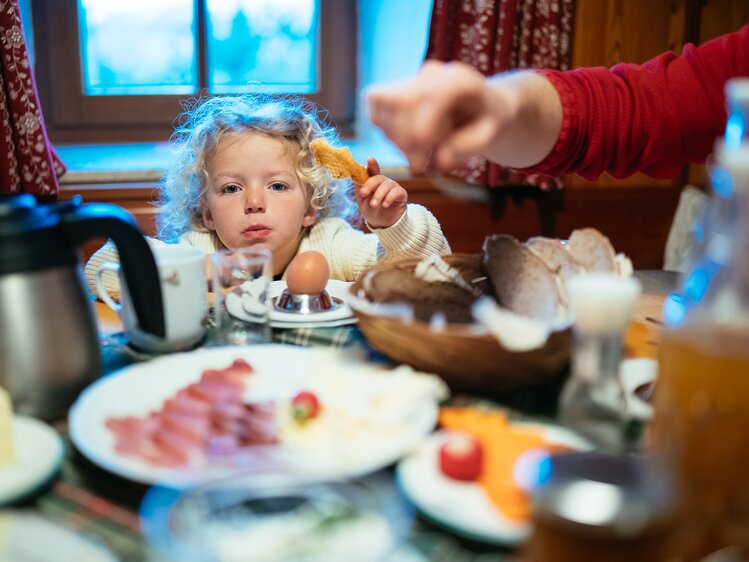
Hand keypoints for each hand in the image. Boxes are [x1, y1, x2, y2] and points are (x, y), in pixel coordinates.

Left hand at [356, 158, 406, 228]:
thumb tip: (356, 177)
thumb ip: (360, 189)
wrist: (383, 224)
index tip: (369, 159)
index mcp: (373, 182)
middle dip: (369, 185)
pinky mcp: (401, 194)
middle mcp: (384, 182)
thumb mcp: (362, 201)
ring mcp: (393, 187)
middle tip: (363, 194)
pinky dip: (389, 198)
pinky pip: (396, 192)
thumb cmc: (371, 211)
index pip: (373, 170)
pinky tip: (385, 205)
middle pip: (378, 177)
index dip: (372, 164)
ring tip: (374, 205)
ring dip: (378, 195)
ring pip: (387, 185)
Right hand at [367, 61, 560, 173]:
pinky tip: (403, 141)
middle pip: (401, 101)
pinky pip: (374, 104)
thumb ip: (469, 147)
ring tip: (419, 151)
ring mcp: (413, 78)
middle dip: (404, 140)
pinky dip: (382, 127)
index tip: (425, 164)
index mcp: (460, 80)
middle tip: (420, 166)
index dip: (421, 133)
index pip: (429, 98)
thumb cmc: (488, 122)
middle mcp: (433, 73)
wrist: (484, 107)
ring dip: (395, 138)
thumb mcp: (492, 135)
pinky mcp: (397, 88)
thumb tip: (440, 161)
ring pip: (383, 104)